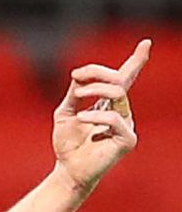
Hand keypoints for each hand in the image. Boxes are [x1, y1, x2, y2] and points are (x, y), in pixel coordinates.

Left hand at [51, 39, 150, 190]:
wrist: (67, 169)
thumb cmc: (67, 144)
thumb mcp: (65, 112)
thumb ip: (74, 93)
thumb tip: (80, 75)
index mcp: (109, 104)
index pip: (125, 79)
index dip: (136, 61)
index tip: (146, 43)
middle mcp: (122, 112)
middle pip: (119, 80)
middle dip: (98, 72)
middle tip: (76, 75)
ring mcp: (127, 125)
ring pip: (118, 94)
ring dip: (94, 90)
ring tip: (76, 97)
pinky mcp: (127, 139)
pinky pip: (114, 118)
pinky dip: (94, 115)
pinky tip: (80, 119)